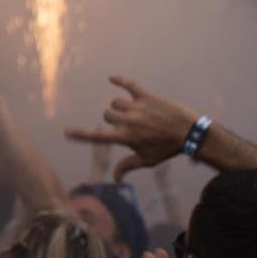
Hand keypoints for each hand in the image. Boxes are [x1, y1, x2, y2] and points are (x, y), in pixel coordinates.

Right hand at [64, 76, 201, 178]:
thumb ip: (127, 166)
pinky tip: (112, 78)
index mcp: (126, 137)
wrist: (190, 133)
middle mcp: (128, 121)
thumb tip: (115, 179)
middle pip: (107, 115)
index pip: (97, 137)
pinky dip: (120, 80)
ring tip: (134, 113)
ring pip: (116, 102)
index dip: (80, 134)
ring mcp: (137, 107)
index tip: (66, 132)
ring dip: (120, 107)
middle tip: (129, 125)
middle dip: (113, 119)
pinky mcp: (147, 96)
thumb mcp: (147, 160)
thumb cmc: (168, 148)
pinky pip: (129, 84)